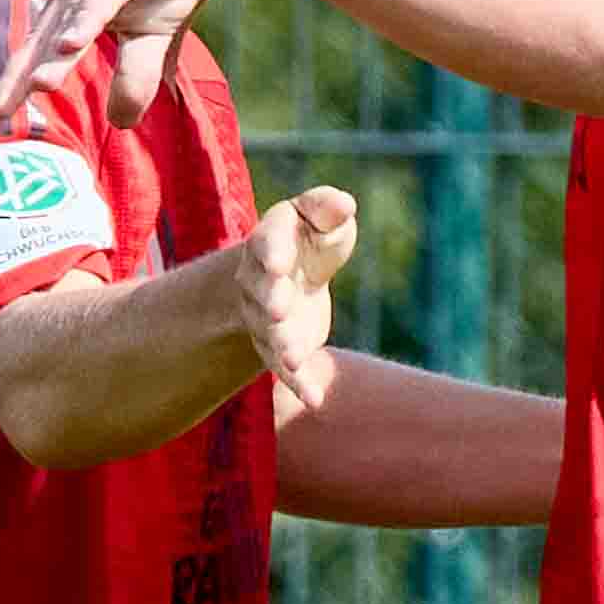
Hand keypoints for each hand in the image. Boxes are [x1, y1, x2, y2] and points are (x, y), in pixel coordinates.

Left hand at [0, 0, 256, 129]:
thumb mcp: (158, 31)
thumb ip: (135, 74)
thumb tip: (119, 124)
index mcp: (77, 9)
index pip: (37, 55)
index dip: (11, 87)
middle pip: (41, 42)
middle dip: (14, 80)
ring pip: (72, 20)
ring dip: (53, 55)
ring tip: (35, 89)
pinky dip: (90, 16)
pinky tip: (73, 41)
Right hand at [232, 188, 355, 416]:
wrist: (291, 276)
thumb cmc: (312, 238)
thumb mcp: (322, 219)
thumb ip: (327, 208)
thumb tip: (345, 203)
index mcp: (270, 239)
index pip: (267, 241)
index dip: (271, 251)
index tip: (278, 262)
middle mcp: (259, 279)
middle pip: (261, 290)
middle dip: (270, 299)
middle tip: (279, 309)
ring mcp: (265, 316)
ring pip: (269, 332)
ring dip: (281, 345)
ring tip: (294, 358)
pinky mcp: (279, 346)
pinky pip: (285, 367)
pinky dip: (298, 383)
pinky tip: (314, 399)